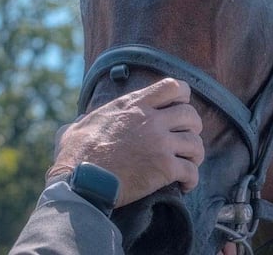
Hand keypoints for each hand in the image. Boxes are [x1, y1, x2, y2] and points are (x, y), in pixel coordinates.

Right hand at [47, 78, 203, 206]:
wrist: (82, 181)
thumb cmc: (76, 155)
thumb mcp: (77, 127)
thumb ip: (84, 119)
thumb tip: (80, 120)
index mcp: (133, 104)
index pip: (173, 86)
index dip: (182, 96)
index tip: (178, 108)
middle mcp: (151, 120)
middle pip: (191, 115)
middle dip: (192, 128)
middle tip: (184, 140)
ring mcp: (160, 143)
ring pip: (195, 144)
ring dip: (194, 155)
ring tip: (187, 164)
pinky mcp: (164, 168)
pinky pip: (191, 172)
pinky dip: (192, 180)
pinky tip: (184, 186)